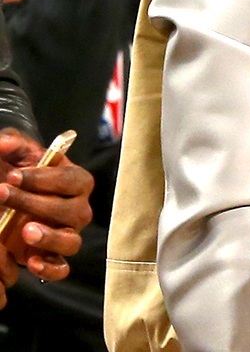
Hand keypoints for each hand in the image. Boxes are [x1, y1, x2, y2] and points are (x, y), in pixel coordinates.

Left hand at [0, 129, 92, 289]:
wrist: (12, 201)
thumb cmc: (21, 176)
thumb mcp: (17, 156)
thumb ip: (14, 145)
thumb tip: (6, 143)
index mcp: (77, 181)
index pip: (69, 179)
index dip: (42, 178)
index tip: (14, 176)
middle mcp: (79, 209)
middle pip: (70, 209)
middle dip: (33, 202)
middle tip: (3, 195)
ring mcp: (69, 234)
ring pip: (71, 241)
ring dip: (49, 237)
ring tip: (25, 231)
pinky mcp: (54, 257)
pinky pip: (61, 269)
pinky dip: (49, 268)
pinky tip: (30, 261)